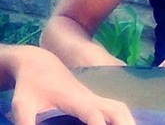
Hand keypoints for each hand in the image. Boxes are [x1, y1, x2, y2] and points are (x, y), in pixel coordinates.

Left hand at [7, 46, 134, 124]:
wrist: (38, 62)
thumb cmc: (30, 84)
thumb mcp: (22, 105)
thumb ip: (25, 123)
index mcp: (74, 99)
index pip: (93, 114)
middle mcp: (88, 96)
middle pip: (116, 109)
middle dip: (125, 122)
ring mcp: (92, 95)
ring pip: (118, 106)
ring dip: (128, 119)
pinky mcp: (91, 97)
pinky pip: (115, 106)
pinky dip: (124, 115)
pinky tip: (124, 123)